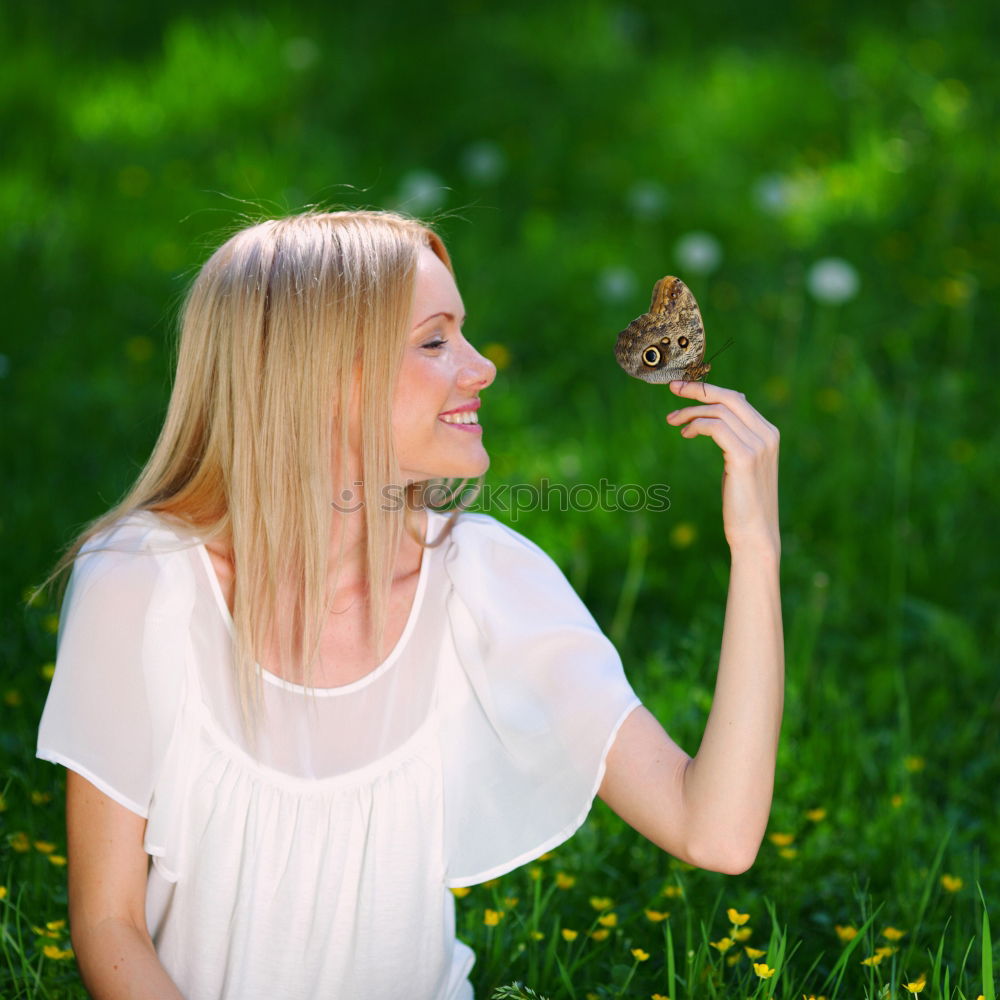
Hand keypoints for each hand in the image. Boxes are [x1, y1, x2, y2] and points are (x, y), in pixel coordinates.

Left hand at [666, 381, 779, 554]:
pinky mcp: (744, 457)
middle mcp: (767, 435)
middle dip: (697, 390)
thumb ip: (735, 439)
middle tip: (672, 388)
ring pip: (719, 411)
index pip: (737, 399)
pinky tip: (686, 434)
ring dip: (690, 412)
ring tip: (672, 421)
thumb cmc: (743, 503)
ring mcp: (758, 445)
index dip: (708, 390)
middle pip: (729, 397)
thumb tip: (717, 418)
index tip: (683, 388)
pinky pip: (715, 427)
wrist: (754, 533)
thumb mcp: (741, 465)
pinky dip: (696, 425)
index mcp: (769, 433)